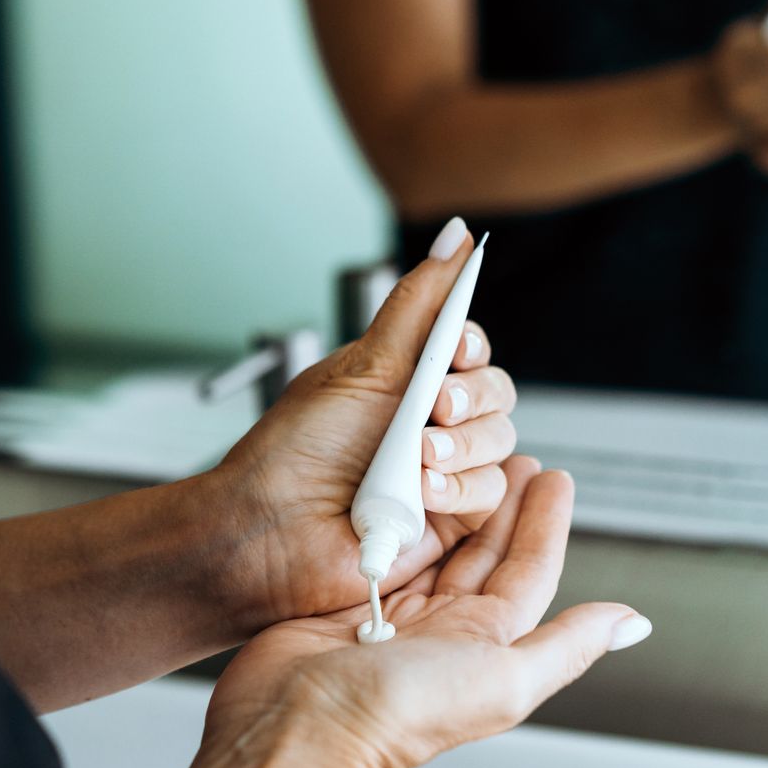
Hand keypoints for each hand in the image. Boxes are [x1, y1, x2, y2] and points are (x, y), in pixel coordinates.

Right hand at [202, 458, 650, 767]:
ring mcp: (392, 612)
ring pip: (433, 545)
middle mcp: (443, 627)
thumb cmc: (399, 713)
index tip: (553, 477)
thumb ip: (566, 646)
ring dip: (450, 504)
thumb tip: (630, 623)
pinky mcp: (346, 600)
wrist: (303, 725)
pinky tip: (398, 487)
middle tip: (512, 455)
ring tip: (461, 461)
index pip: (528, 569)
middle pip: (482, 551)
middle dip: (501, 502)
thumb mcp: (502, 679)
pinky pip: (381, 548)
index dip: (544, 522)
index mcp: (484, 643)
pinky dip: (394, 515)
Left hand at [208, 218, 515, 628]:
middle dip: (470, 397)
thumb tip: (456, 236)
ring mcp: (440, 472)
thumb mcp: (361, 366)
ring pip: (499, 441)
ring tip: (417, 456)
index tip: (454, 350)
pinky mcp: (450, 520)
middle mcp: (425, 423)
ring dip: (462, 444)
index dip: (469, 347)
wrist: (268, 532)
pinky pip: (491, 492)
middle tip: (432, 409)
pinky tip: (422, 491)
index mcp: (401, 381)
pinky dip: (461, 487)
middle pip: (494, 393)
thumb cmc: (295, 452)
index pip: (466, 350)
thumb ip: (419, 305)